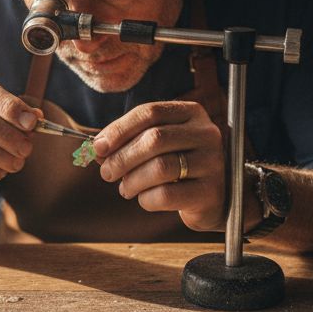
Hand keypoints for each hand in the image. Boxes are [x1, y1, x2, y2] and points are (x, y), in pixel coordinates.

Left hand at [93, 101, 225, 230]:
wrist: (216, 198)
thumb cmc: (180, 167)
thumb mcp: (159, 147)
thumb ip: (130, 142)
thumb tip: (97, 149)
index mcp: (192, 113)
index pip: (150, 112)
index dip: (119, 129)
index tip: (98, 147)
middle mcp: (206, 134)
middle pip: (154, 138)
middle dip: (122, 157)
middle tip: (107, 173)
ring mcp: (212, 162)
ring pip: (160, 167)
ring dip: (132, 180)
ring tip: (125, 188)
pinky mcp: (210, 192)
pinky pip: (166, 195)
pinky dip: (146, 199)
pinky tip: (144, 199)